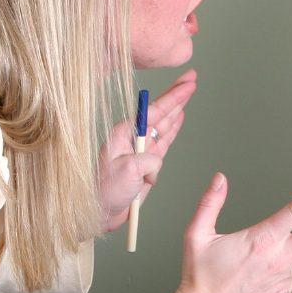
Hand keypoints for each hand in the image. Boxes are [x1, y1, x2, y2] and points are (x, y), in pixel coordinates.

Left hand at [99, 70, 197, 232]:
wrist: (99, 213)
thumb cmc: (104, 191)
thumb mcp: (128, 171)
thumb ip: (148, 159)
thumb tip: (157, 162)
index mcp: (124, 134)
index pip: (154, 110)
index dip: (173, 96)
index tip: (188, 83)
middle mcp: (133, 139)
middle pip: (161, 112)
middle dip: (177, 95)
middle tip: (192, 79)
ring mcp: (141, 151)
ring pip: (164, 124)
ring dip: (178, 109)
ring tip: (189, 92)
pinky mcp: (146, 165)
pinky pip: (164, 142)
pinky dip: (174, 129)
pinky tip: (179, 119)